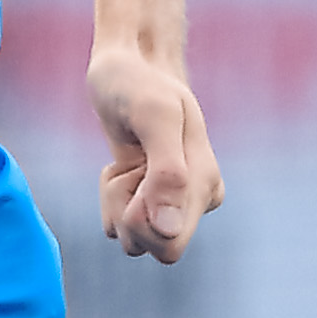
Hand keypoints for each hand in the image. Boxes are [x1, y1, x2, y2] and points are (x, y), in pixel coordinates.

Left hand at [88, 41, 222, 264]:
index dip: (141, 219)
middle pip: (154, 250)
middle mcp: (194, 201)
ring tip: (128, 162)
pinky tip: (124, 164)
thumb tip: (169, 231)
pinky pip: (118, 226)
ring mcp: (171, 203)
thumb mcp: (154, 117)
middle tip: (130, 169)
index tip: (138, 175)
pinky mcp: (149, 202)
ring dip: (116, 202)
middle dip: (127, 214)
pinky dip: (110, 197)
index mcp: (206, 186)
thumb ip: (167, 173)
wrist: (127, 67)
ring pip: (132, 240)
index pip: (170, 244)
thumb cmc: (139, 84)